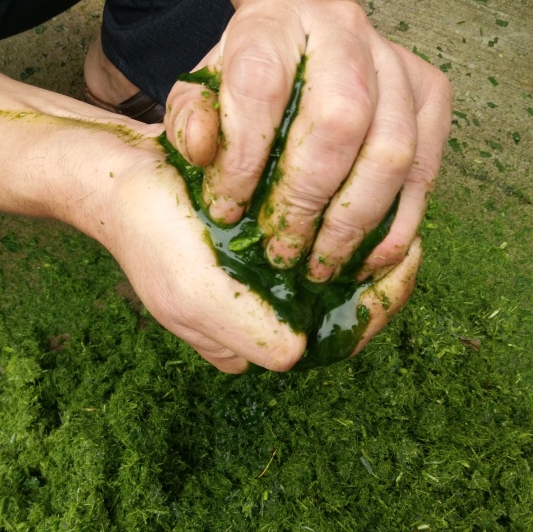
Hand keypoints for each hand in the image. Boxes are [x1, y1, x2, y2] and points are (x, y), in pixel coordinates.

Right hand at [67, 128, 422, 372]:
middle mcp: (261, 316)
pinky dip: (342, 227)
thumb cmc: (153, 234)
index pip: (327, 344)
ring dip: (364, 252)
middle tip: (411, 240)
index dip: (374, 310)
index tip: (404, 263)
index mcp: (247, 341)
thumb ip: (244, 329)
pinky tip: (361, 200)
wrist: (121, 178)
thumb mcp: (192, 292)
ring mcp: (261, 281)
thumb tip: (297, 354)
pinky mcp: (260, 246)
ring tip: (396, 220)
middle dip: (377, 282)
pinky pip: (318, 246)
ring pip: (332, 279)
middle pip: (338, 312)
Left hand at [164, 0, 450, 282]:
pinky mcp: (431, 94)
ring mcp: (397, 64)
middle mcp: (345, 36)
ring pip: (391, 152)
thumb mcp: (207, 85)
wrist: (311, 29)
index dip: (244, 158)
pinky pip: (425, 170)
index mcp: (276, 26)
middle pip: (340, 122)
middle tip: (281, 253)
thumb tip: (200, 150)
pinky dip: (397, 226)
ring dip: (354, 224)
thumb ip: (192, 117)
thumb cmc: (254, 70)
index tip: (227, 211)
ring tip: (321, 268)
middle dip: (306, 202)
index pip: (261, 87)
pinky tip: (366, 261)